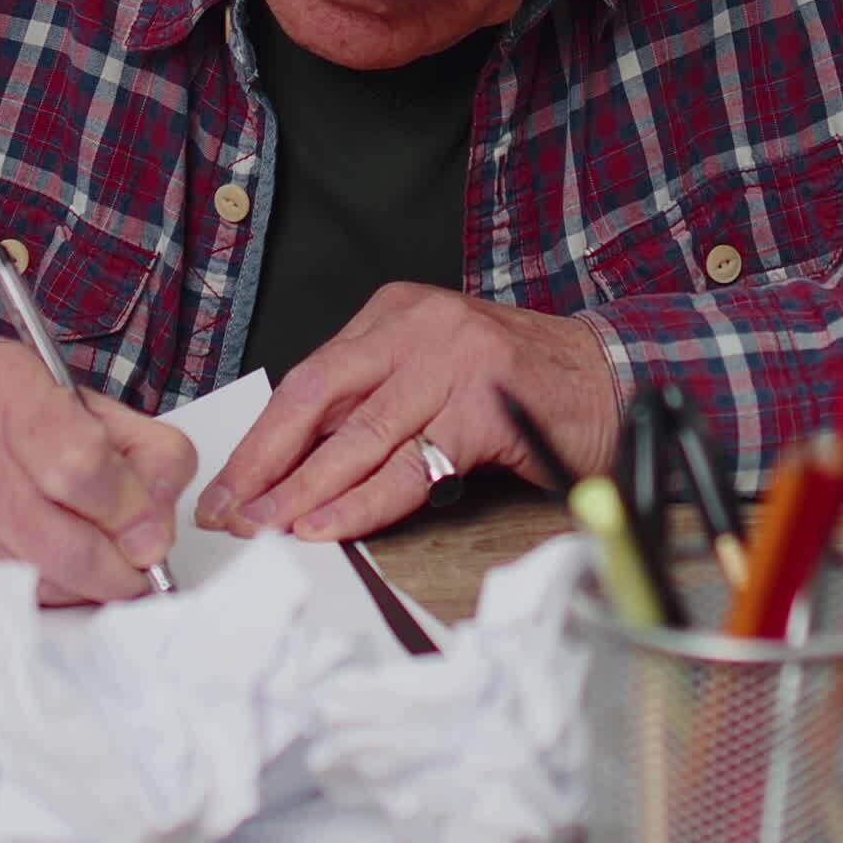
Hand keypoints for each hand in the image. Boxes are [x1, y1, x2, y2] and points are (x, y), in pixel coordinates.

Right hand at [0, 343, 197, 602]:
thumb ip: (142, 452)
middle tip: (134, 569)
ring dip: (76, 585)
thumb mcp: (80, 401)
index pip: (82, 465)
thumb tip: (158, 530)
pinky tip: (32, 567)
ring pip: (34, 583)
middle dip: (116, 569)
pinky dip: (29, 596)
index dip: (130, 511)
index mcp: (10, 395)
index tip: (151, 535)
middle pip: (63, 544)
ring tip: (80, 558)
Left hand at [195, 284, 618, 541]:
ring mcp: (453, 362)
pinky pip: (410, 466)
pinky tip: (328, 526)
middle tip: (228, 514)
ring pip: (358, 438)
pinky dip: (363, 503)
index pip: (309, 379)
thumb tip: (295, 468)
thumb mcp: (435, 376)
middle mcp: (419, 327)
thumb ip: (376, 405)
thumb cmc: (522, 390)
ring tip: (265, 529)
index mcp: (396, 314)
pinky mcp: (483, 407)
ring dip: (303, 492)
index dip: (262, 440)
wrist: (615, 381)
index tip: (228, 487)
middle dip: (265, 464)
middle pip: (317, 399)